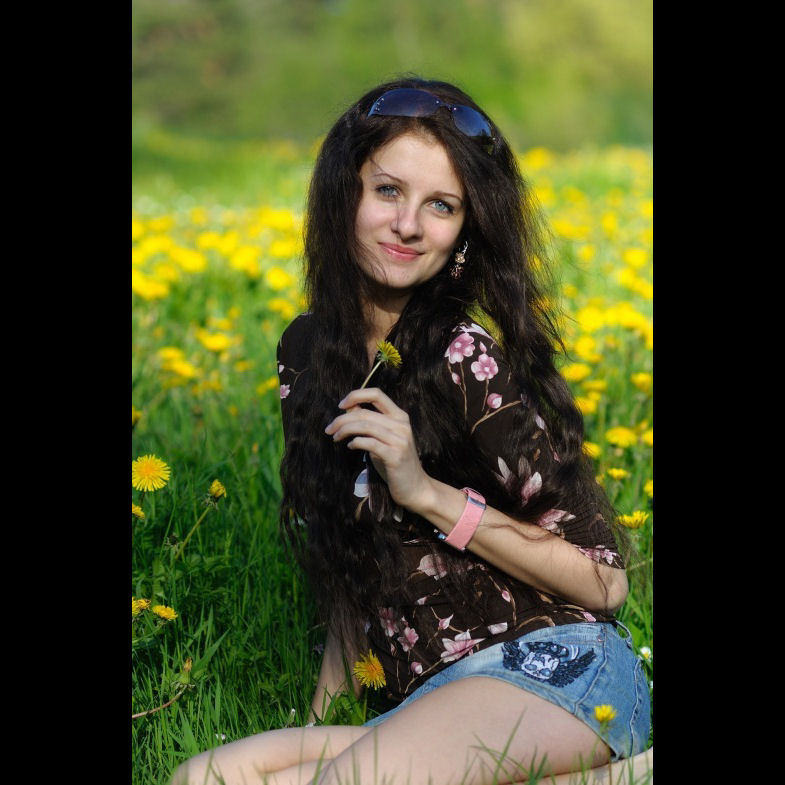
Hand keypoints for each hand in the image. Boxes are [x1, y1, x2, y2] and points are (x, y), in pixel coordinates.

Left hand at [324, 387, 432, 511]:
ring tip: (335, 437)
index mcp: (400, 416)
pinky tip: (350, 447)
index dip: (356, 395)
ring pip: (365, 426)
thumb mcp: (383, 438)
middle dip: (342, 419)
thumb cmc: (394, 462)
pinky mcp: (395, 455)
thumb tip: (348, 408)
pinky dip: (356, 443)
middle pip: (365, 413)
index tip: (341, 405)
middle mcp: (402, 425)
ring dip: (345, 430)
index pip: (377, 394)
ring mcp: (400, 440)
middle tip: (329, 429)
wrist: (415, 488)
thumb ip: (369, 423)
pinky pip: (370, 443)